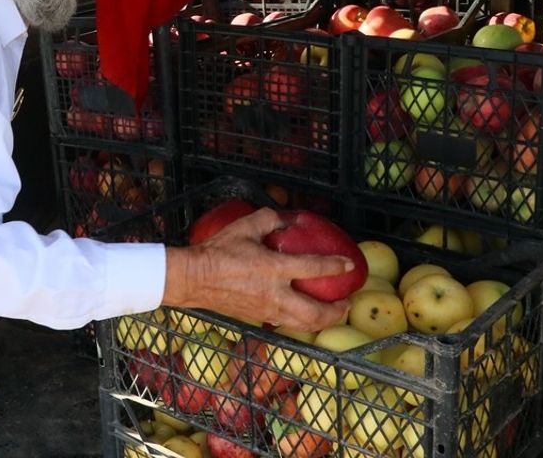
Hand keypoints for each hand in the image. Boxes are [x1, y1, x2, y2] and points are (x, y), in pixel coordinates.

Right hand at [163, 207, 352, 332]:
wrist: (193, 278)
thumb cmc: (218, 251)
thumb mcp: (244, 226)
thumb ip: (269, 219)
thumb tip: (285, 218)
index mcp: (273, 268)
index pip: (313, 268)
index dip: (335, 266)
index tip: (349, 265)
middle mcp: (274, 294)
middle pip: (315, 313)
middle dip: (337, 311)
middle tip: (347, 302)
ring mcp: (267, 310)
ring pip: (303, 324)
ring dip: (323, 320)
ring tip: (333, 313)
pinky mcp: (258, 318)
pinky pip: (287, 323)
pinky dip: (301, 321)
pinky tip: (303, 313)